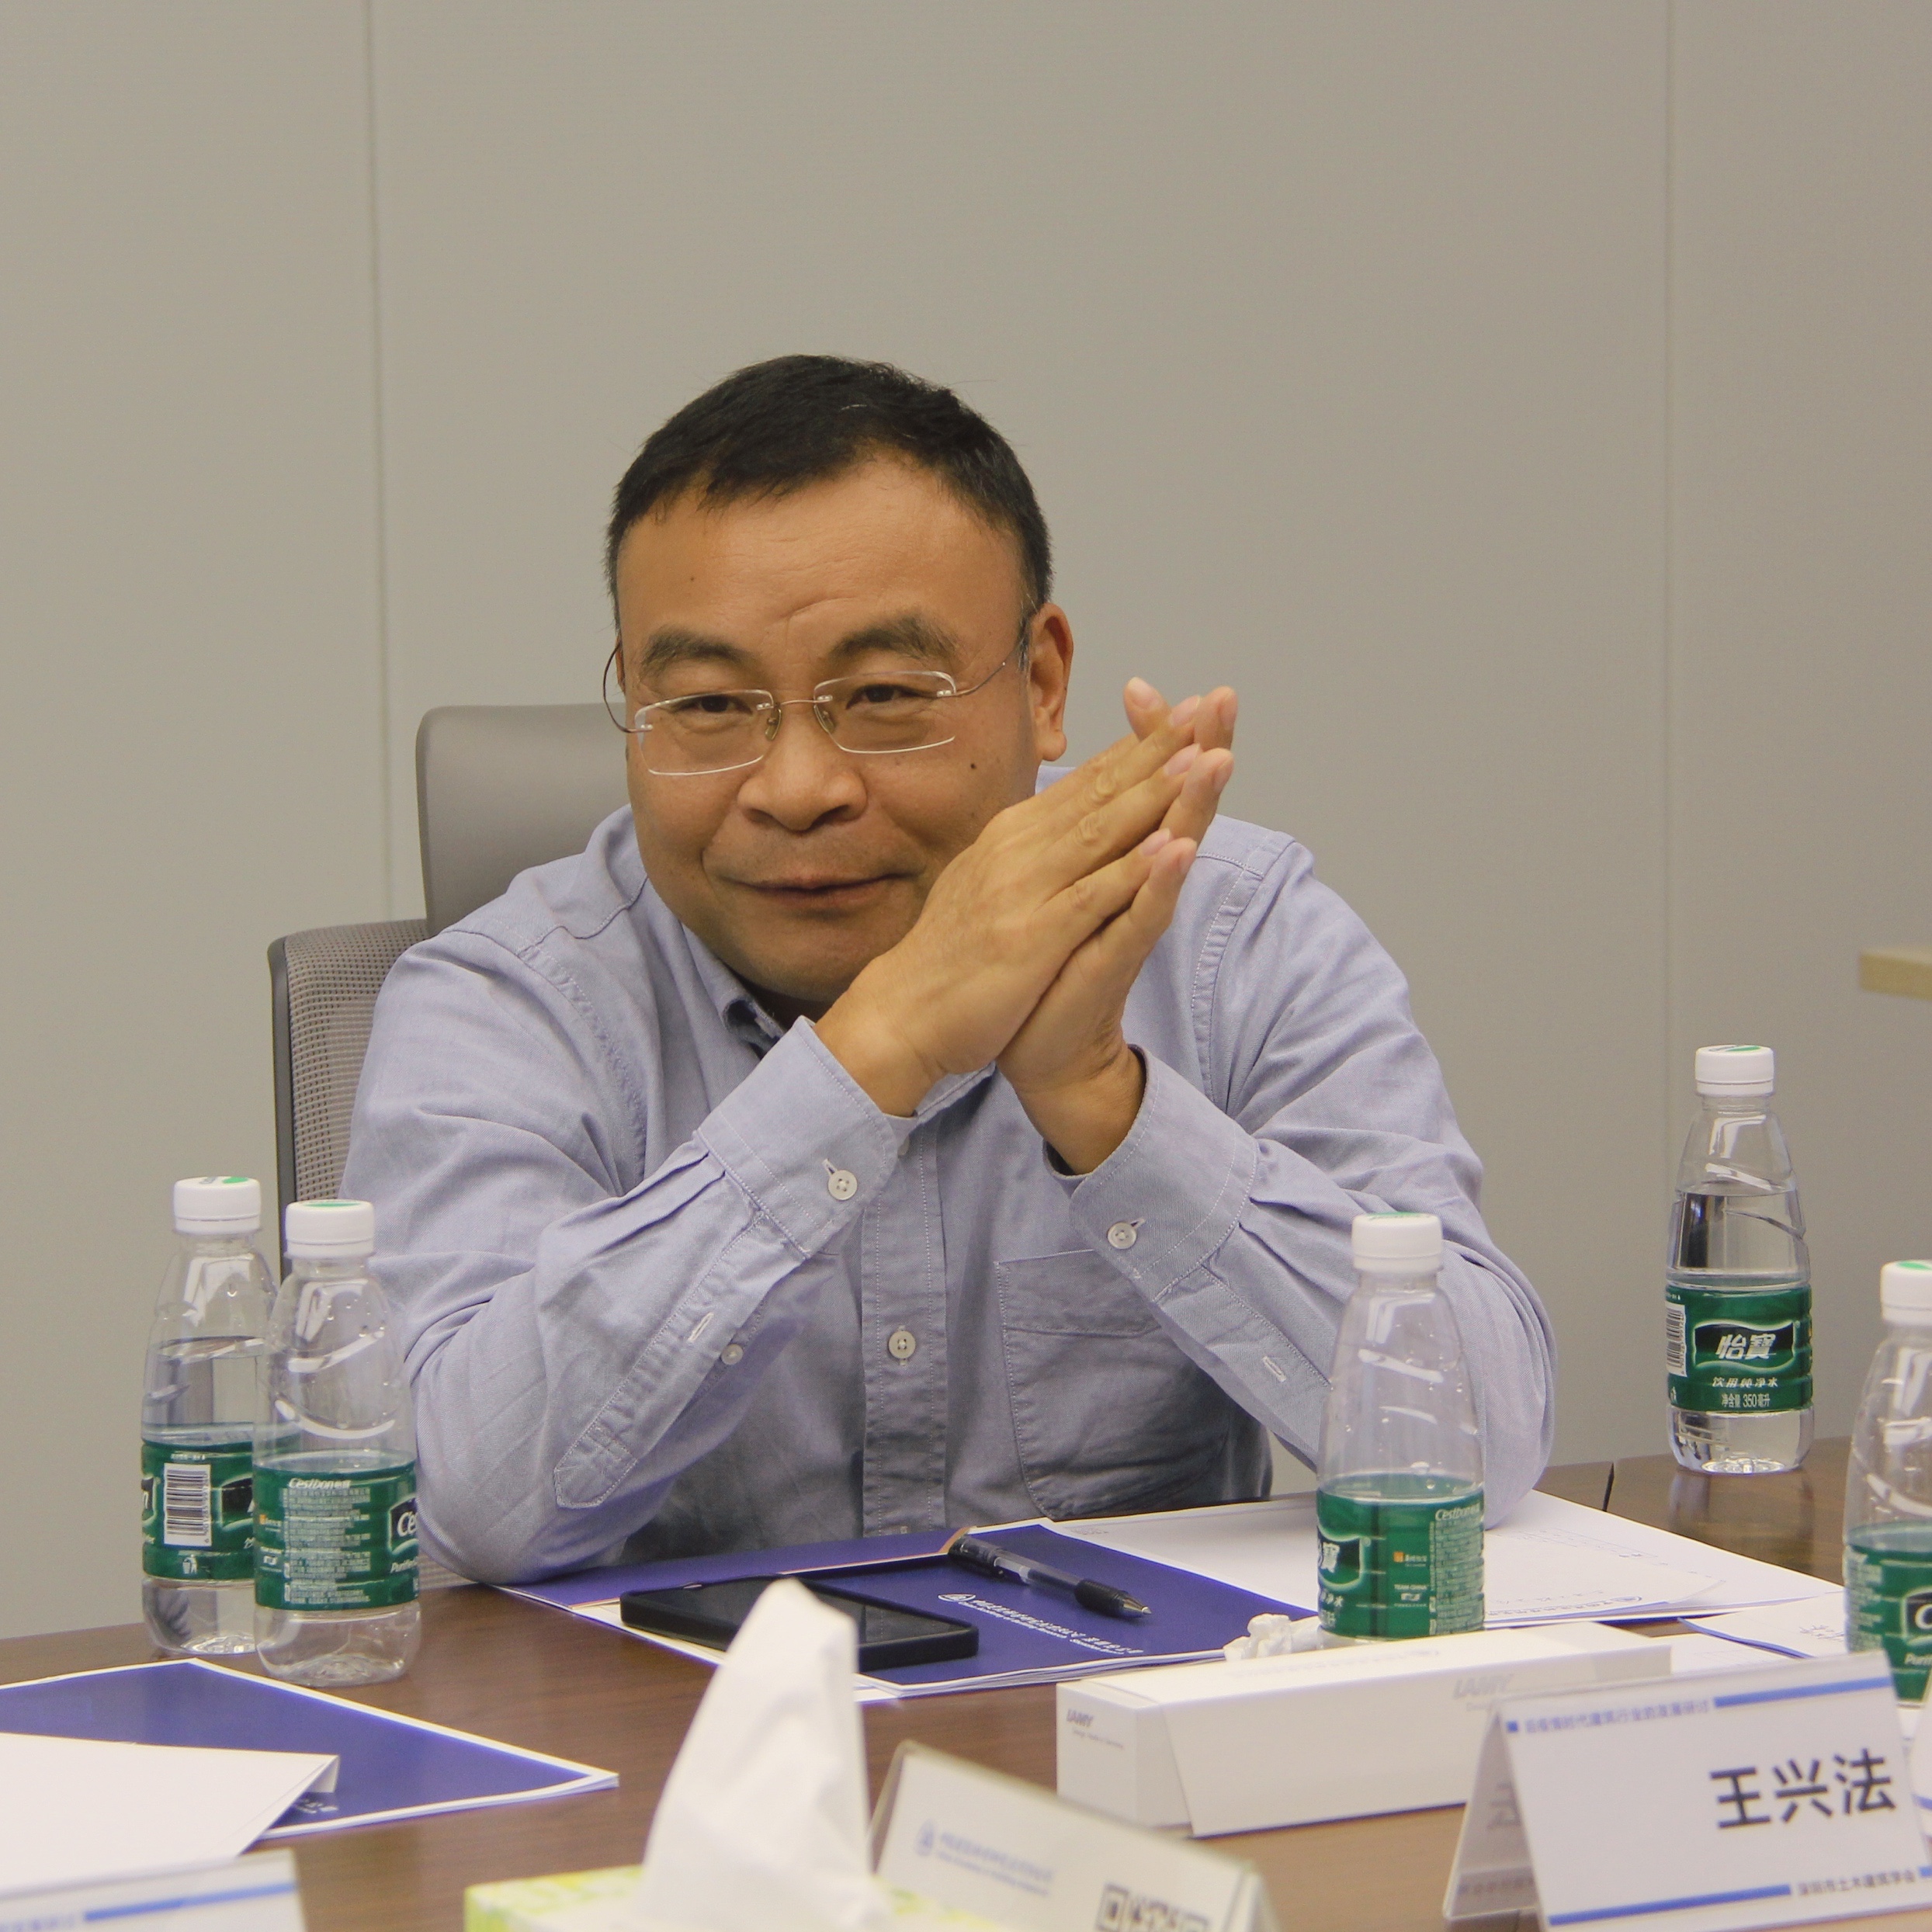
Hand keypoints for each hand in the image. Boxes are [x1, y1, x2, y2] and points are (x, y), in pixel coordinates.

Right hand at [814, 697, 1221, 1118]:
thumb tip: (1055, 817)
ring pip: (1101, 832)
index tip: (1184, 711)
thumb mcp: (986, 883)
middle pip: (1099, 791)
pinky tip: (1173, 846)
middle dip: (1158, 749)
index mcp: (1012, 837)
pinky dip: (1133, 871)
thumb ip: (1024, 849)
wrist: (900, 1013)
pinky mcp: (1031, 938)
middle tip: (1207, 708)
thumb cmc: (949, 956)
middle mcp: (1018, 850)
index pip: (1085, 781)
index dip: (1138, 745)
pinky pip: (1091, 898)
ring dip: (1155, 793)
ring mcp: (1024, 892)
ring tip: (1204, 756)